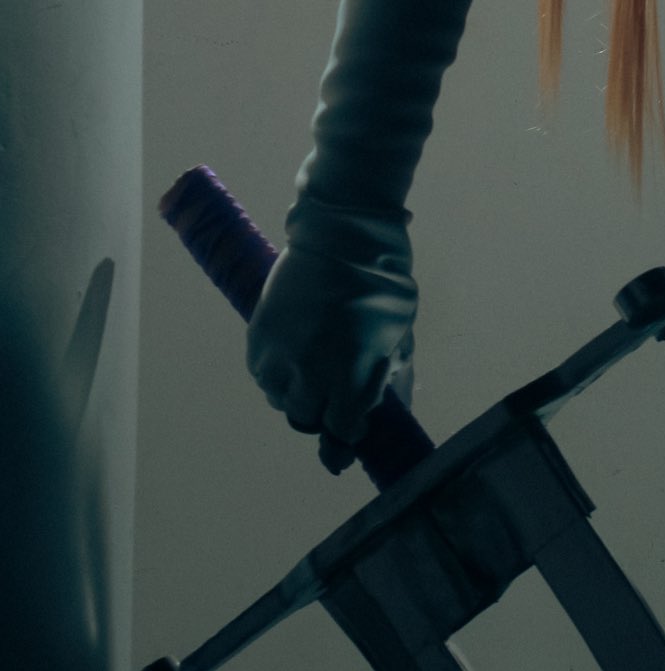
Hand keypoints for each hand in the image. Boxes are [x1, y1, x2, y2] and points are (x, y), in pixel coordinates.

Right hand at [246, 197, 417, 467]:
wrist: (342, 235)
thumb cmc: (383, 283)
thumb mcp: (399, 332)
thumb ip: (385, 372)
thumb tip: (378, 404)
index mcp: (352, 370)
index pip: (342, 426)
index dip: (346, 435)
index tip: (348, 435)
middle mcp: (312, 369)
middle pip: (307, 417)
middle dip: (322, 411)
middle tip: (331, 396)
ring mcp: (282, 352)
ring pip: (280, 398)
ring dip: (296, 393)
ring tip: (308, 374)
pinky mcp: (260, 334)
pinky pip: (261, 373)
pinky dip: (275, 374)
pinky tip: (290, 359)